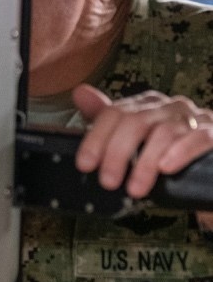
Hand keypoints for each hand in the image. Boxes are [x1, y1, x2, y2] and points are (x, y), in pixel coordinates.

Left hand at [73, 84, 212, 207]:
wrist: (209, 172)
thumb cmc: (170, 154)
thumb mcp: (135, 140)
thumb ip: (108, 119)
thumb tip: (80, 93)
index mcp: (147, 105)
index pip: (115, 113)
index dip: (96, 138)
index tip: (85, 164)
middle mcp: (170, 107)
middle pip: (136, 121)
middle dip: (117, 153)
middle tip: (108, 181)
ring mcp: (195, 118)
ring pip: (164, 132)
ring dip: (145, 163)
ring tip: (135, 188)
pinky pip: (199, 137)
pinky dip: (180, 152)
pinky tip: (166, 168)